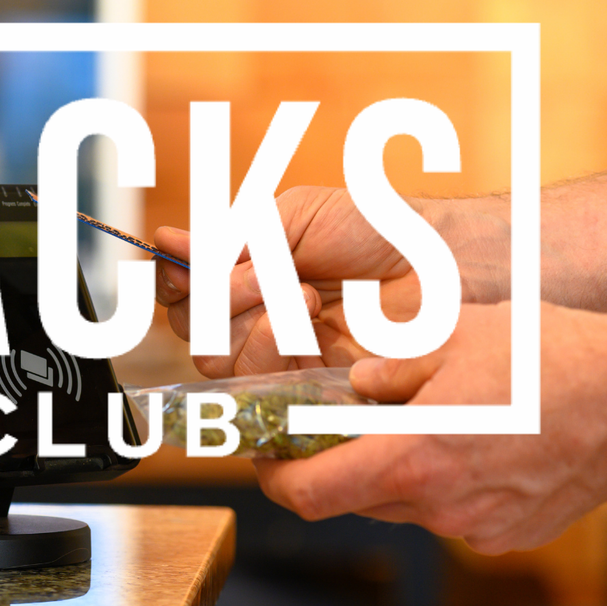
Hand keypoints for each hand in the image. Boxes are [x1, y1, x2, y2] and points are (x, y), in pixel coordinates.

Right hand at [154, 187, 427, 376]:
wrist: (438, 264)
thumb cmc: (376, 231)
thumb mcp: (291, 216)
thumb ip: (228, 238)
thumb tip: (168, 243)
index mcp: (247, 274)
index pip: (183, 291)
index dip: (175, 280)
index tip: (186, 265)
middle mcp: (256, 319)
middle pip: (190, 329)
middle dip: (219, 296)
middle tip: (268, 272)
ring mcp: (279, 357)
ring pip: (215, 359)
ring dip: (251, 320)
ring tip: (303, 295)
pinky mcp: (303, 389)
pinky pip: (254, 383)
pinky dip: (272, 346)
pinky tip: (309, 323)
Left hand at [254, 301, 606, 553]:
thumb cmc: (546, 353)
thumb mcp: (447, 334)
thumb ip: (386, 365)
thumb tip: (356, 384)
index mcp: (412, 458)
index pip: (307, 494)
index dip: (272, 478)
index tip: (263, 455)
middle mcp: (441, 506)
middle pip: (353, 498)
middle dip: (333, 463)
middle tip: (331, 423)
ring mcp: (480, 526)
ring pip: (403, 504)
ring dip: (389, 469)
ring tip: (412, 419)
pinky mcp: (513, 531)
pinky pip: (451, 511)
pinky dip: (438, 481)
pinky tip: (464, 438)